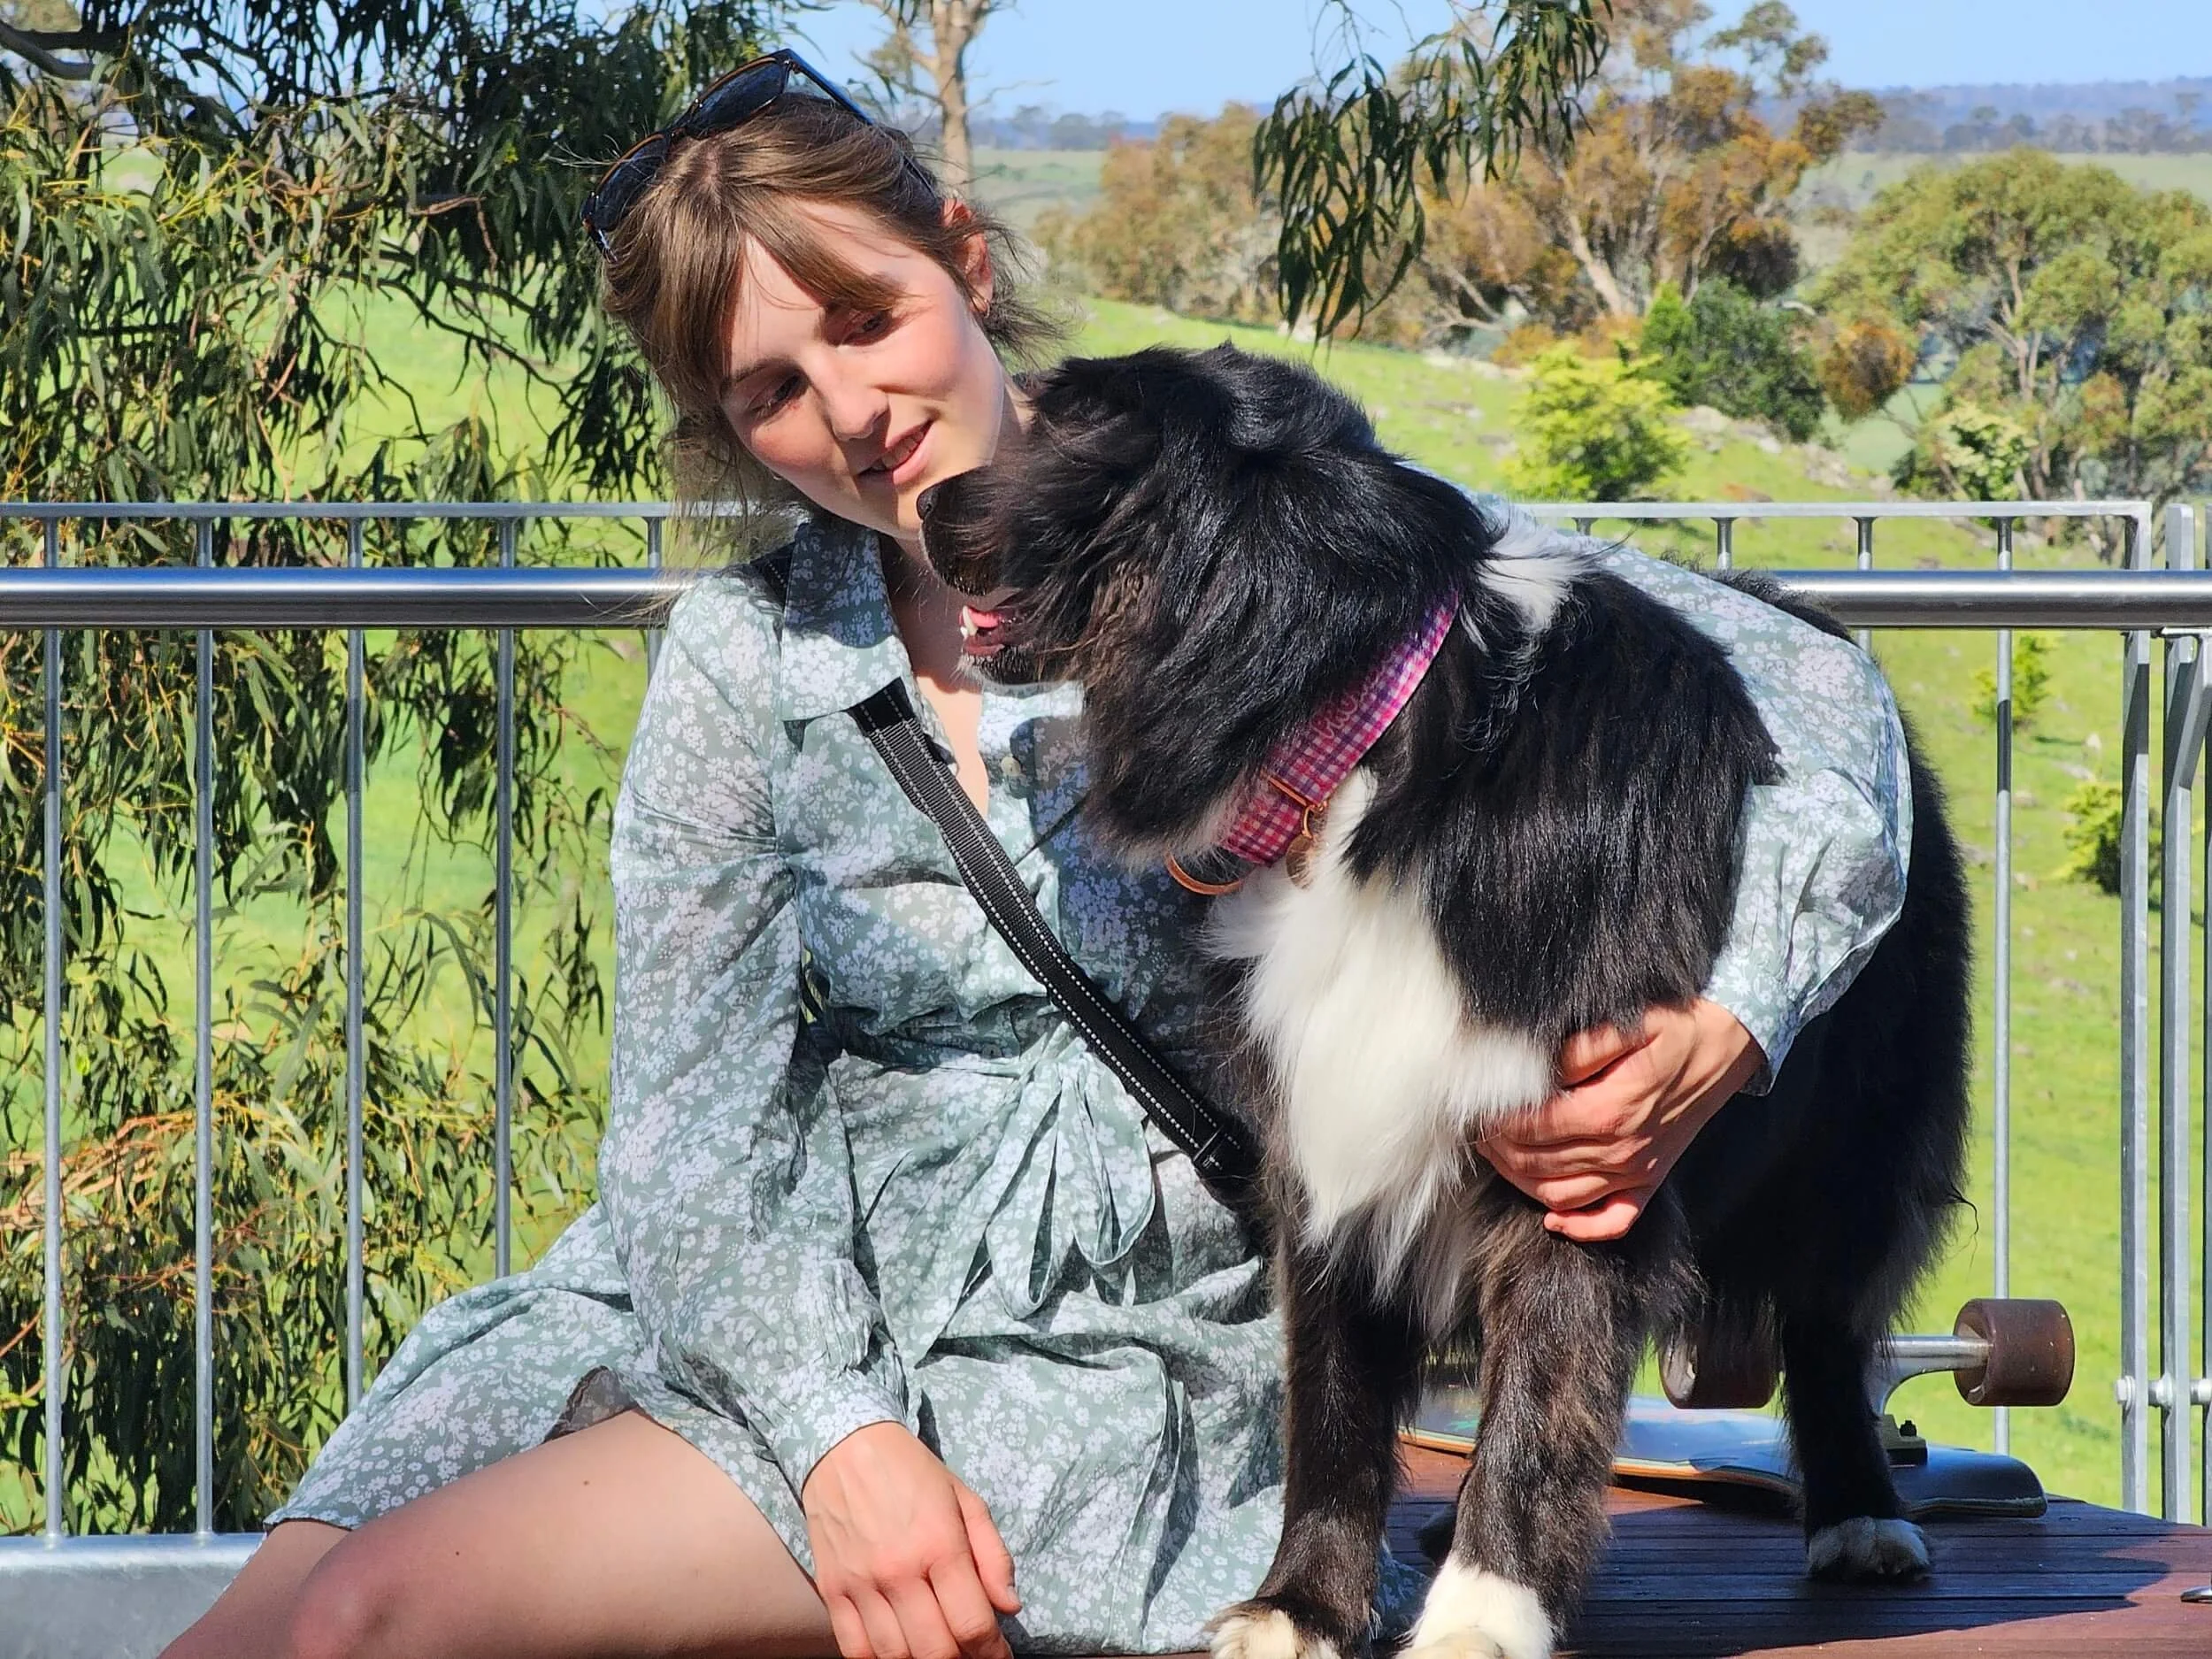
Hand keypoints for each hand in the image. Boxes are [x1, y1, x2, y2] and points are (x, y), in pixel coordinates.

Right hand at [802, 1421, 1021, 1658]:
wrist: (843, 1445)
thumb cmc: (912, 1471)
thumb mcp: (966, 1499)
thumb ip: (993, 1555)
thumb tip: (1009, 1606)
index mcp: (939, 1544)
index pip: (972, 1624)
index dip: (993, 1652)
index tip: (999, 1655)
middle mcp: (899, 1570)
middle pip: (935, 1651)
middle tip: (970, 1653)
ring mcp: (861, 1584)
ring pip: (895, 1656)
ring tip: (937, 1650)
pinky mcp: (831, 1590)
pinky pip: (854, 1648)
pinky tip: (898, 1650)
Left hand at [1475, 999, 1762, 1242]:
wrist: (1731, 1042)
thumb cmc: (1677, 1026)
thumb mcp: (1628, 1023)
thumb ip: (1577, 1050)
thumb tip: (1534, 1070)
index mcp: (1611, 1109)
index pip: (1533, 1127)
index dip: (1498, 1120)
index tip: (1476, 1105)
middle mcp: (1623, 1150)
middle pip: (1538, 1165)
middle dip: (1498, 1150)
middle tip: (1476, 1129)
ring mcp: (1639, 1171)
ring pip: (1562, 1196)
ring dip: (1521, 1182)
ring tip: (1498, 1156)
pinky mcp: (1651, 1180)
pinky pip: (1613, 1221)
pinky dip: (1580, 1227)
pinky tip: (1553, 1218)